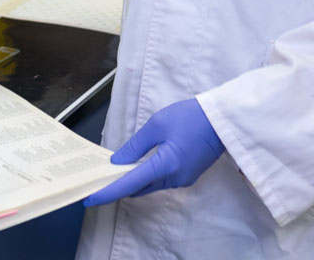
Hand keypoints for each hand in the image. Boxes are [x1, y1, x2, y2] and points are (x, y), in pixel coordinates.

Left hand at [83, 98, 224, 206]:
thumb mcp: (157, 124)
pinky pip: (161, 180)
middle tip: (98, 180)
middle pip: (139, 188)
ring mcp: (183, 179)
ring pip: (150, 185)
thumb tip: (118, 162)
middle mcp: (174, 178)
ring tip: (113, 172)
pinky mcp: (188, 175)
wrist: (223, 119)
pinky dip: (146, 176)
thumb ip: (136, 145)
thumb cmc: (191, 117)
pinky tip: (136, 167)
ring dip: (132, 180)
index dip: (108, 192)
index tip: (91, 197)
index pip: (130, 184)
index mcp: (166, 166)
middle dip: (118, 186)